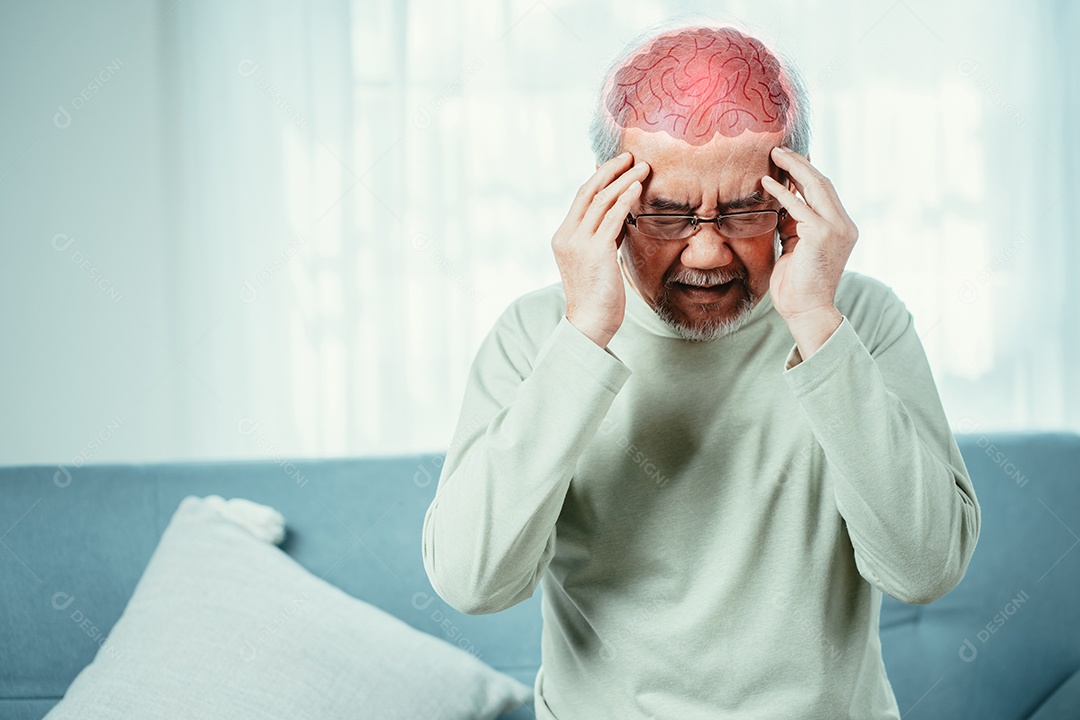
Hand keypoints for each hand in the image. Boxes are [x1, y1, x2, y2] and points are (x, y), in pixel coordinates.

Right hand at [552, 152, 649, 347]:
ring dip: (623, 181)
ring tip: (642, 168)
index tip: (618, 165)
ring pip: (601, 201)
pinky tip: (638, 188)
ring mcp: (579, 243)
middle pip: (587, 192)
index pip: (581, 198)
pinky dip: (626, 199)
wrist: (590, 323)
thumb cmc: (598, 296)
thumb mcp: (597, 260)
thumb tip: (620, 218)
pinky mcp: (595, 251)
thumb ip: (603, 238)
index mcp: (563, 237)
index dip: (600, 178)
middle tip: (629, 156)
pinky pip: (612, 217)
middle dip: (610, 170)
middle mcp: (567, 236)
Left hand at [761, 147, 857, 325]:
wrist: (806, 311)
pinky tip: (766, 183)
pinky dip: (782, 192)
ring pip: (815, 188)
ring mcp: (836, 228)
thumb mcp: (796, 247)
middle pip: (822, 184)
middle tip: (779, 150)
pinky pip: (798, 206)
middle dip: (800, 164)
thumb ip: (794, 225)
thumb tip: (782, 204)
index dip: (807, 173)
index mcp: (842, 228)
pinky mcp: (821, 234)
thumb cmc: (797, 285)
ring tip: (774, 156)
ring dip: (793, 168)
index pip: (825, 192)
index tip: (789, 160)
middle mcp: (843, 225)